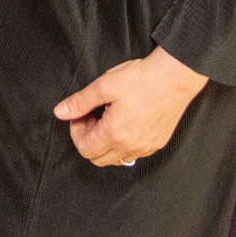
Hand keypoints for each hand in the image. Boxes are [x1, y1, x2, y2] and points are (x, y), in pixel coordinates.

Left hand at [55, 47, 210, 166]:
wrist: (175, 77)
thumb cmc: (141, 79)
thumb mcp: (104, 86)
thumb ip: (80, 102)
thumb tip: (60, 112)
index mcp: (114, 134)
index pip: (85, 150)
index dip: (76, 132)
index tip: (81, 114)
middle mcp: (131, 146)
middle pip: (98, 159)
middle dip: (89, 139)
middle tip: (93, 116)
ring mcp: (146, 147)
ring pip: (117, 159)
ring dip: (106, 144)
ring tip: (109, 118)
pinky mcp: (158, 143)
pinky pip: (134, 154)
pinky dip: (123, 144)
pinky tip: (125, 122)